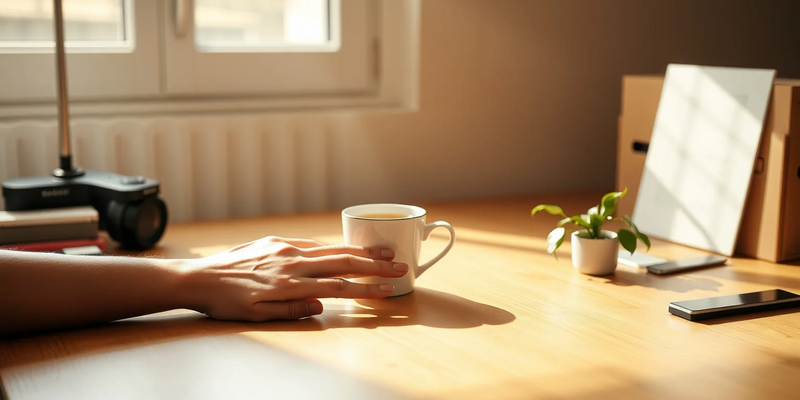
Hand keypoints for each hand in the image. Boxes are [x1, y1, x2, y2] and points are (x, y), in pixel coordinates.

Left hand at [180, 236, 408, 321]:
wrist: (199, 278)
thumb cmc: (227, 302)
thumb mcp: (258, 316)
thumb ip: (293, 309)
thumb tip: (323, 305)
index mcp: (289, 284)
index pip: (338, 287)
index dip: (366, 289)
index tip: (389, 291)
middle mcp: (291, 262)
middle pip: (343, 262)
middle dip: (375, 265)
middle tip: (399, 266)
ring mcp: (284, 248)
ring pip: (331, 249)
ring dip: (361, 251)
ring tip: (384, 251)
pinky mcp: (276, 240)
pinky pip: (312, 244)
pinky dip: (334, 247)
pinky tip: (347, 249)